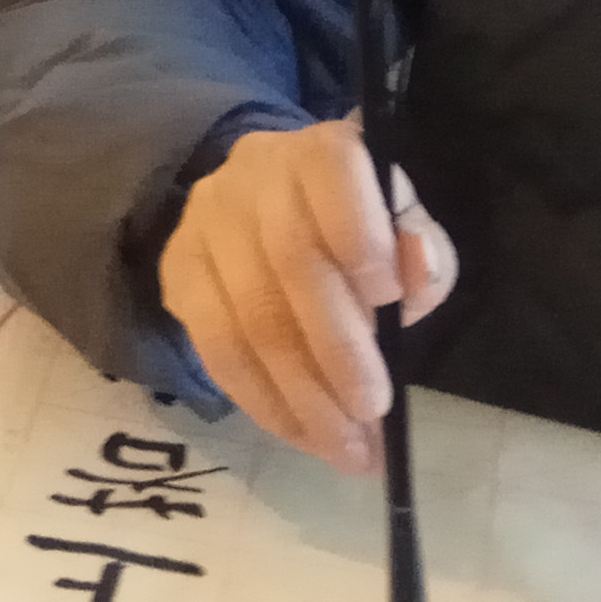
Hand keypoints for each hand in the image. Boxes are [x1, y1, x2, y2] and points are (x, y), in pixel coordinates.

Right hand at [158, 121, 460, 473]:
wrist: (270, 209)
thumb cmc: (356, 226)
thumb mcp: (403, 229)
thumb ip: (422, 255)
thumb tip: (416, 273)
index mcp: (319, 152)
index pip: (333, 172)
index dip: (363, 236)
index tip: (392, 301)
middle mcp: (251, 176)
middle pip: (290, 260)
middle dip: (337, 348)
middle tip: (373, 411)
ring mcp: (203, 223)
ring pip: (248, 316)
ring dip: (301, 395)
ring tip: (346, 449)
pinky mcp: (177, 271)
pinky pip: (214, 347)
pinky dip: (262, 401)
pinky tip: (301, 434)